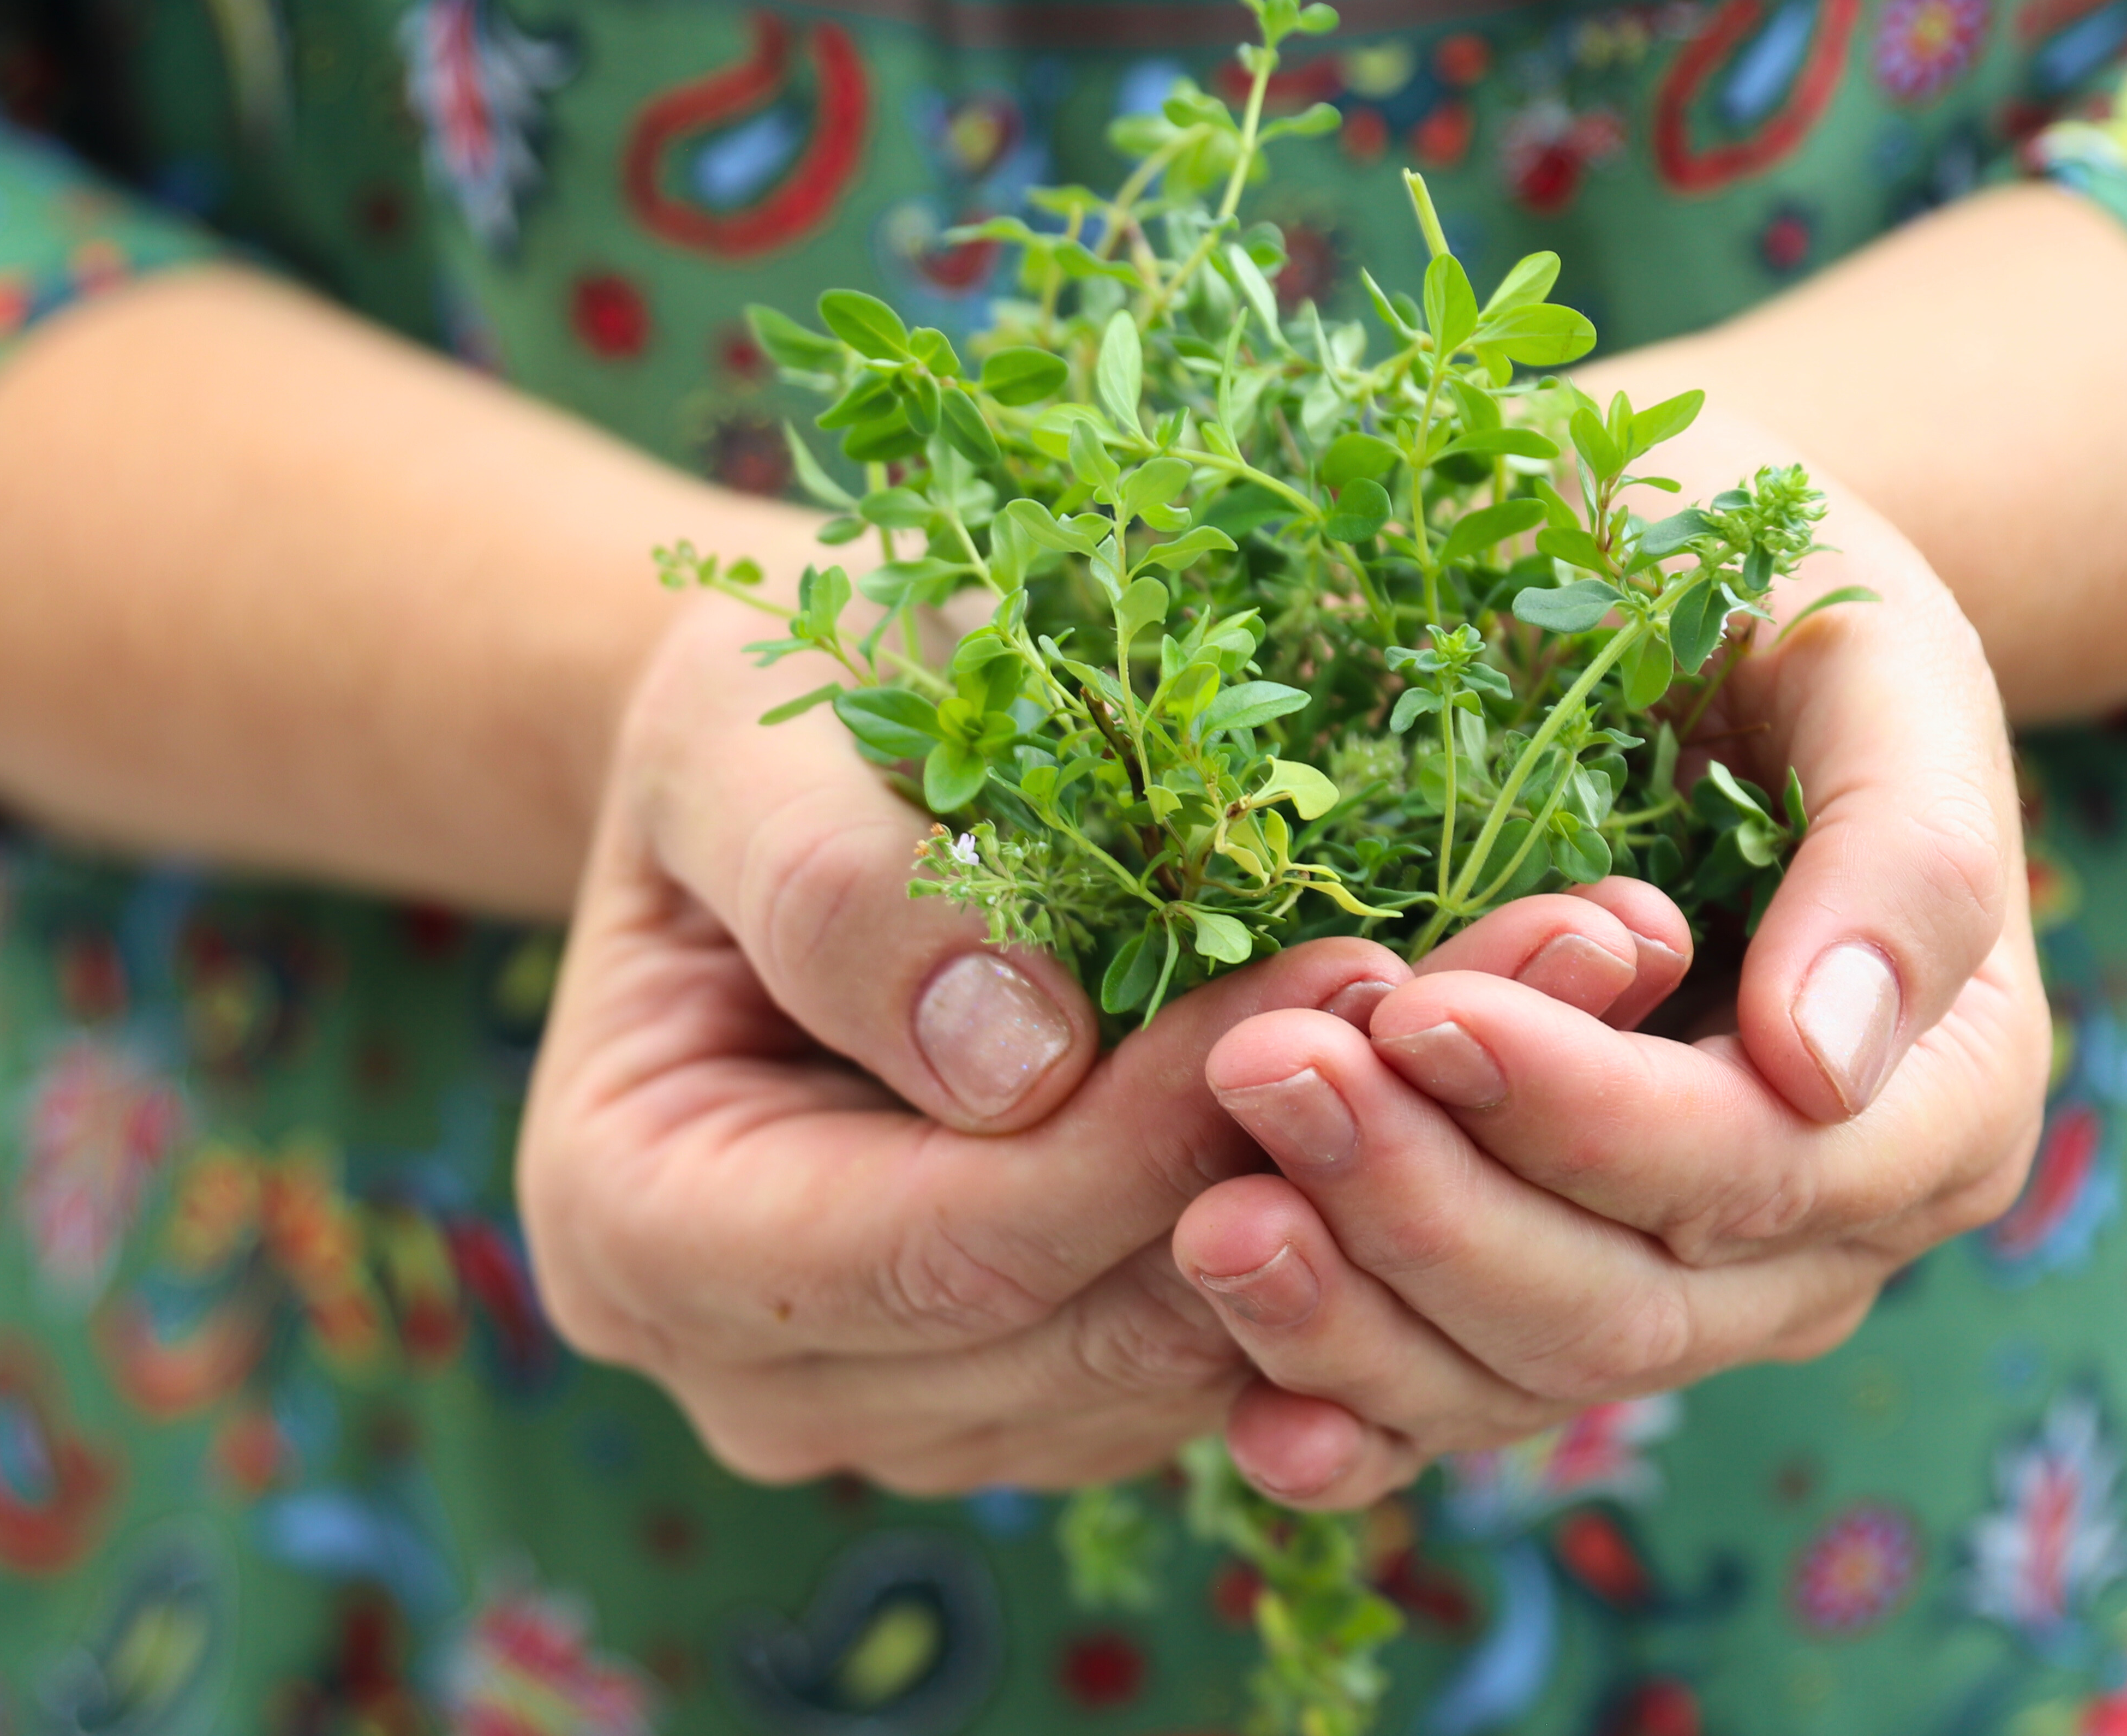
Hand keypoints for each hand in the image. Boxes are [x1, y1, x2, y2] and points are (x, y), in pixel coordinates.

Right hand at [517, 588, 1426, 1491]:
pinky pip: (1201, 1363)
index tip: (1337, 979)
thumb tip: (1014, 1065)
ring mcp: (892, 1403)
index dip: (1144, 1140)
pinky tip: (1433, 1089)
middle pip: (1063, 1340)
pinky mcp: (1023, 1386)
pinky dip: (1329, 1239)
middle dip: (1286, 1178)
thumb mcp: (740, 737)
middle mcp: (752, 1369)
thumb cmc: (749, 723)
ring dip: (1344, 1217)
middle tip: (1479, 997)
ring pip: (1161, 1376)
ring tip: (1493, 1018)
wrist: (782, 776)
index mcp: (633, 1226)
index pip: (937, 1246)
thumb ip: (836, 888)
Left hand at [1166, 476, 2048, 1505]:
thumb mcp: (1874, 661)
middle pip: (1629, 1301)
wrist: (1683, 617)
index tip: (1418, 1012)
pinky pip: (1457, 1403)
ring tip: (1209, 1221)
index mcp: (1934, 1091)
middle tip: (1261, 1075)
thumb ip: (1902, 850)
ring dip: (1360, 1318)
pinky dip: (1355, 1423)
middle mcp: (1821, 1223)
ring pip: (1529, 1374)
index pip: (1751, 1162)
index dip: (1580, 1113)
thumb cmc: (1780, 610)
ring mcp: (1684, 1280)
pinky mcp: (1549, 1284)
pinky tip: (1253, 1425)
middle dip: (1432, 1206)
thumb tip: (1827, 1061)